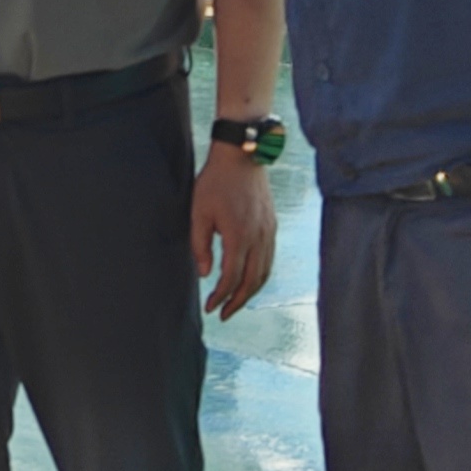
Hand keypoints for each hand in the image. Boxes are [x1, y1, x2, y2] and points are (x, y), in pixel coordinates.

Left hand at [188, 142, 277, 320]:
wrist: (241, 156)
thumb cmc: (215, 182)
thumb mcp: (198, 212)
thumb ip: (200, 245)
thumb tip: (205, 274)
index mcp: (238, 236)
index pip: (231, 278)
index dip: (220, 297)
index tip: (210, 307)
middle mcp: (258, 238)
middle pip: (251, 281)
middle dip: (237, 302)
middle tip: (223, 314)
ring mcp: (269, 232)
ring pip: (264, 273)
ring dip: (250, 292)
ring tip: (236, 303)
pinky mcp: (272, 226)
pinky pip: (269, 259)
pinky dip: (260, 275)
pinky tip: (249, 280)